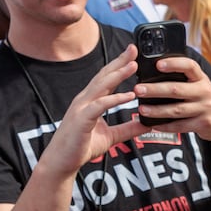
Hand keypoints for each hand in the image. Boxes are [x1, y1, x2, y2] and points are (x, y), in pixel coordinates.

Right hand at [41, 44, 142, 176]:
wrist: (62, 162)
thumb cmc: (82, 146)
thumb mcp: (111, 136)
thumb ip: (128, 128)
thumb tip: (147, 123)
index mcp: (91, 101)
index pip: (107, 78)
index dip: (119, 65)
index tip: (134, 54)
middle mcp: (85, 99)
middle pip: (104, 76)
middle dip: (119, 61)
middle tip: (134, 48)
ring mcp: (82, 108)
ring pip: (102, 86)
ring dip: (119, 74)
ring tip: (134, 65)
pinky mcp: (82, 119)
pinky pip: (100, 106)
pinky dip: (115, 99)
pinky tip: (129, 95)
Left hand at [133, 52, 210, 142]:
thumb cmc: (206, 101)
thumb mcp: (201, 86)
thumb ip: (185, 79)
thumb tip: (155, 72)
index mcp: (202, 79)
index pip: (189, 66)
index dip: (174, 64)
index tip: (158, 64)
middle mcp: (205, 92)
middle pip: (177, 89)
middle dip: (155, 90)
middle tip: (138, 89)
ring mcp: (205, 109)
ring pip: (176, 110)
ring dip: (157, 110)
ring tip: (142, 109)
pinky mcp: (203, 124)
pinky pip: (180, 126)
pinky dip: (165, 126)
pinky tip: (154, 125)